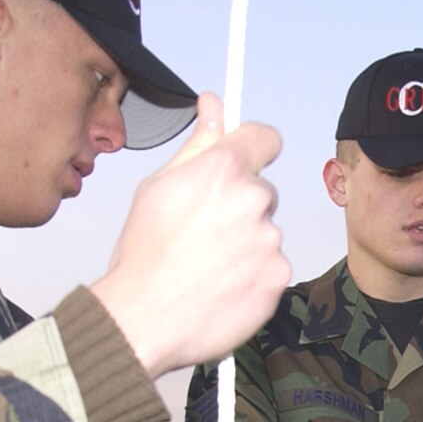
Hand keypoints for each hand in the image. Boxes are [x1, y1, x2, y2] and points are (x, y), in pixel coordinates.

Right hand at [92, 93, 289, 376]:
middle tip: (203, 232)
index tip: (245, 159)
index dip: (254, 147)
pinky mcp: (278, 277)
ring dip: (245, 244)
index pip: (264, 138)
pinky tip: (221, 286)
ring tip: (207, 265)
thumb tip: (213, 103)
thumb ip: (196, 143)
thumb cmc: (144, 254)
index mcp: (223, 169)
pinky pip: (271, 268)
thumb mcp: (158, 187)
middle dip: (239, 206)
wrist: (145, 318)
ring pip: (265, 232)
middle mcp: (253, 199)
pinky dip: (252, 276)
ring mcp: (269, 240)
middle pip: (261, 192)